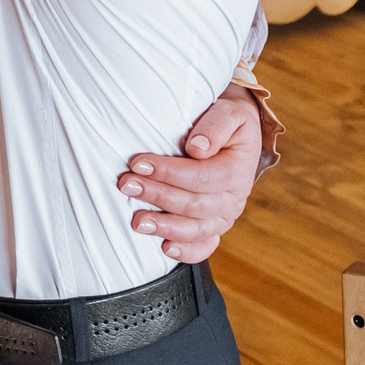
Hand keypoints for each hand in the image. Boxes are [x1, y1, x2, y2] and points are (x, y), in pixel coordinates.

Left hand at [117, 87, 264, 263]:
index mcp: (238, 171)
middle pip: (194, 204)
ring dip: (165, 226)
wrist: (235, 131)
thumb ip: (216, 126)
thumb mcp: (230, 113)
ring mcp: (224, 216)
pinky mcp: (214, 226)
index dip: (168, 172)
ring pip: (197, 229)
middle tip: (127, 184)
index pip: (201, 176)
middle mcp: (233, 198)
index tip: (138, 163)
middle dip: (158, 195)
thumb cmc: (228, 120)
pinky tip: (165, 248)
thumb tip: (197, 149)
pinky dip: (187, 252)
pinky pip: (204, 246)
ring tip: (137, 221)